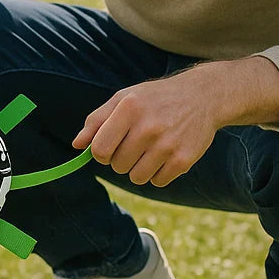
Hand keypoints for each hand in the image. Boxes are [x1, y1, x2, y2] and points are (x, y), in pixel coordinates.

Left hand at [72, 58, 278, 186]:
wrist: (202, 96)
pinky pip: (157, 182)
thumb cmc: (155, 98)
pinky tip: (165, 155)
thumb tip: (76, 145)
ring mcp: (168, 145)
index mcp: (129, 108)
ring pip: (136, 177)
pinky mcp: (184, 160)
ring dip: (137, 169)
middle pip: (117, 165)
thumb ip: (97, 120)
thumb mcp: (124, 98)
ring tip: (148, 150)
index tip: (108, 146)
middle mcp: (148, 127)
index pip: (99, 149)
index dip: (100, 152)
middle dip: (120, 159)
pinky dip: (157, 174)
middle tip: (134, 144)